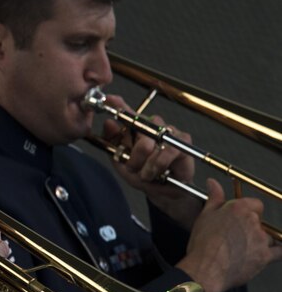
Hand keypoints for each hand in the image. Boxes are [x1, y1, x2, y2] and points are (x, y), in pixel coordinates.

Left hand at [101, 94, 201, 228]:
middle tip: (132, 168)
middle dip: (132, 153)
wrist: (162, 192)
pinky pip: (168, 150)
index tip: (110, 99)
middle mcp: (152, 125)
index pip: (127, 113)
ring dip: (145, 162)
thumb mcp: (121, 161)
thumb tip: (109, 122)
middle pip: (139, 127)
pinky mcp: (183, 141)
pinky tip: (156, 173)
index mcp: (136, 128)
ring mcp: (168, 131)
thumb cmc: (142, 174)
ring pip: (151, 140)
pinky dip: (158, 164)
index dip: (119, 105)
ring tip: (146, 174)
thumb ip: (113, 142)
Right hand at [176, 179, 281, 291]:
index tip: (240, 217)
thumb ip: (214, 198)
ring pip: (267, 237)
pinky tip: (270, 252)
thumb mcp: (204, 216)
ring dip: (259, 241)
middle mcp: (253, 222)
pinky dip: (276, 252)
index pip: (255, 204)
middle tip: (235, 236)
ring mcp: (261, 239)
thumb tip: (213, 184)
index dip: (247, 211)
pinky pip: (278, 252)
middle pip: (260, 221)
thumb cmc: (203, 245)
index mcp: (239, 209)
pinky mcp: (265, 256)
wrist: (206, 268)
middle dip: (250, 227)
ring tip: (242, 250)